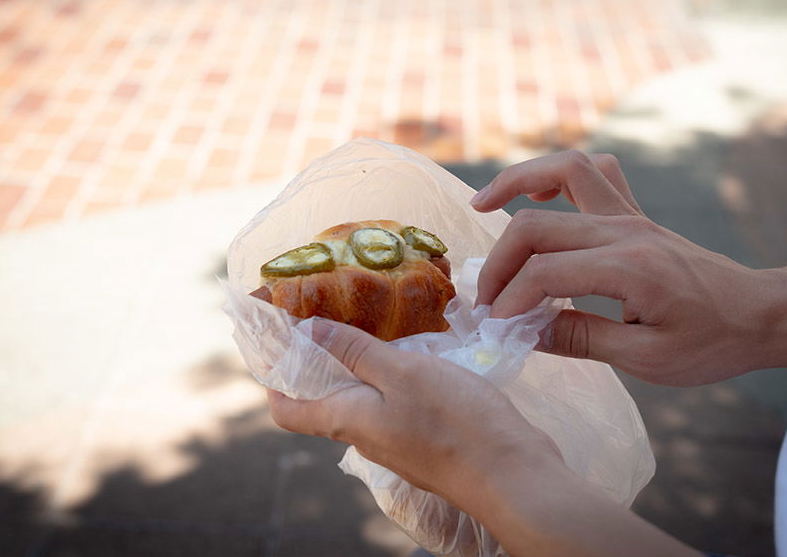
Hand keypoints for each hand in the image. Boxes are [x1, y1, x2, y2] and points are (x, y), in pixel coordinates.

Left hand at [267, 319, 562, 509]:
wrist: (514, 474)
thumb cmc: (454, 423)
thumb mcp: (401, 373)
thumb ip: (355, 351)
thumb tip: (307, 332)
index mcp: (346, 419)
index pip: (286, 408)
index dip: (273, 377)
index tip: (277, 339)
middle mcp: (365, 434)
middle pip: (324, 399)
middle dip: (319, 358)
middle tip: (329, 312)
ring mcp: (397, 440)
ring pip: (363, 399)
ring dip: (360, 363)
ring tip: (373, 321)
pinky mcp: (427, 439)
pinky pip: (395, 404)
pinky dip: (392, 375)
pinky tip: (413, 350)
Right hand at [472, 151, 786, 385]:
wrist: (761, 313)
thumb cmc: (712, 342)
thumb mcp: (648, 360)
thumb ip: (581, 341)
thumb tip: (525, 332)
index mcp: (629, 269)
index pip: (545, 274)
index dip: (510, 301)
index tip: (495, 328)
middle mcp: (625, 231)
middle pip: (538, 224)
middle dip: (499, 261)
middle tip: (485, 298)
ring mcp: (631, 215)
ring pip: (565, 171)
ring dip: (518, 181)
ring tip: (483, 205)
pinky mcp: (635, 214)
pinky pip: (594, 172)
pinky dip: (558, 174)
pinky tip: (538, 195)